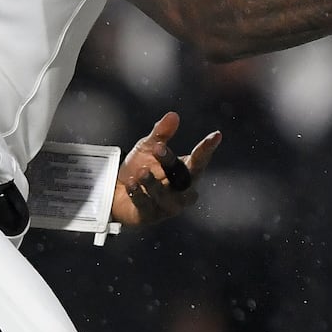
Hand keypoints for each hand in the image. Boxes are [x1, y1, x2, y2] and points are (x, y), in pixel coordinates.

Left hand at [111, 112, 221, 226]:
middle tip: (157, 147)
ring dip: (152, 183)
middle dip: (170, 163)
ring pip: (165, 196)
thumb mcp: (148, 147)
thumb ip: (161, 133)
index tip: (216, 135)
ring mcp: (167, 207)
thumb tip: (173, 115)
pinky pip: (146, 206)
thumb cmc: (139, 167)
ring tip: (140, 171)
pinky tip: (130, 183)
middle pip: (184, 178)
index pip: (200, 160)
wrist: (115, 190)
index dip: (207, 149)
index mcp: (186, 171)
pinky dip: (138, 194)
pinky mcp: (150, 217)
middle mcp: (182, 191)